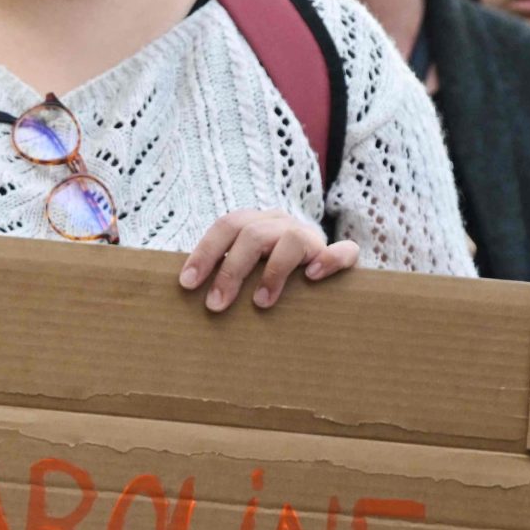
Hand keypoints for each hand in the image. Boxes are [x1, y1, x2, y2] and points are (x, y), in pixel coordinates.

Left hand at [179, 210, 358, 312]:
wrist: (321, 272)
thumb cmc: (267, 277)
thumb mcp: (243, 270)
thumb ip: (222, 275)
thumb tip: (186, 299)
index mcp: (254, 224)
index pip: (226, 227)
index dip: (205, 253)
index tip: (187, 284)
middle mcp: (281, 224)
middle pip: (252, 235)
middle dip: (231, 271)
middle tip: (216, 305)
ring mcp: (312, 236)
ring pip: (292, 239)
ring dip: (273, 272)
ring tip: (260, 303)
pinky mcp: (342, 254)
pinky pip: (343, 251)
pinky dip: (329, 260)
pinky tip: (312, 277)